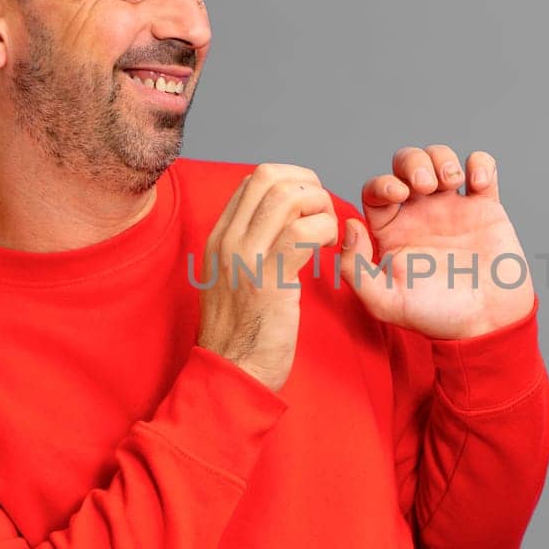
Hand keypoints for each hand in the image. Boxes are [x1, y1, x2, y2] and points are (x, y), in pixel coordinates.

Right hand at [197, 163, 338, 391]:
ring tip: (329, 231)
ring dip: (320, 206)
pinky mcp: (269, 279)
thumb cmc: (241, 333)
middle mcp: (227, 240)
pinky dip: (325, 230)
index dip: (291, 180)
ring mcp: (245, 258)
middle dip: (308, 184)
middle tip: (324, 213)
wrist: (231, 372)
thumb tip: (282, 223)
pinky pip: (303, 232)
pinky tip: (329, 248)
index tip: (310, 206)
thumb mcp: (231, 279)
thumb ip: (248, 248)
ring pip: (287, 197)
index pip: (254, 179)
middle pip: (269, 176)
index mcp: (219, 237)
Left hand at [337, 144, 534, 339]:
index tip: (399, 193)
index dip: (383, 182)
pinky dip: (480, 164)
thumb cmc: (436, 318)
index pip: (376, 189)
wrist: (487, 325)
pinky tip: (479, 183)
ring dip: (443, 159)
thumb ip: (356, 269)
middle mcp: (420, 215)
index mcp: (392, 231)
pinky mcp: (487, 208)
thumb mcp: (385, 302)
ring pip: (440, 159)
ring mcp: (454, 208)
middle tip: (426, 184)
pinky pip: (482, 168)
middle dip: (414, 162)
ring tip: (453, 182)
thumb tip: (350, 225)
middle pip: (406, 163)